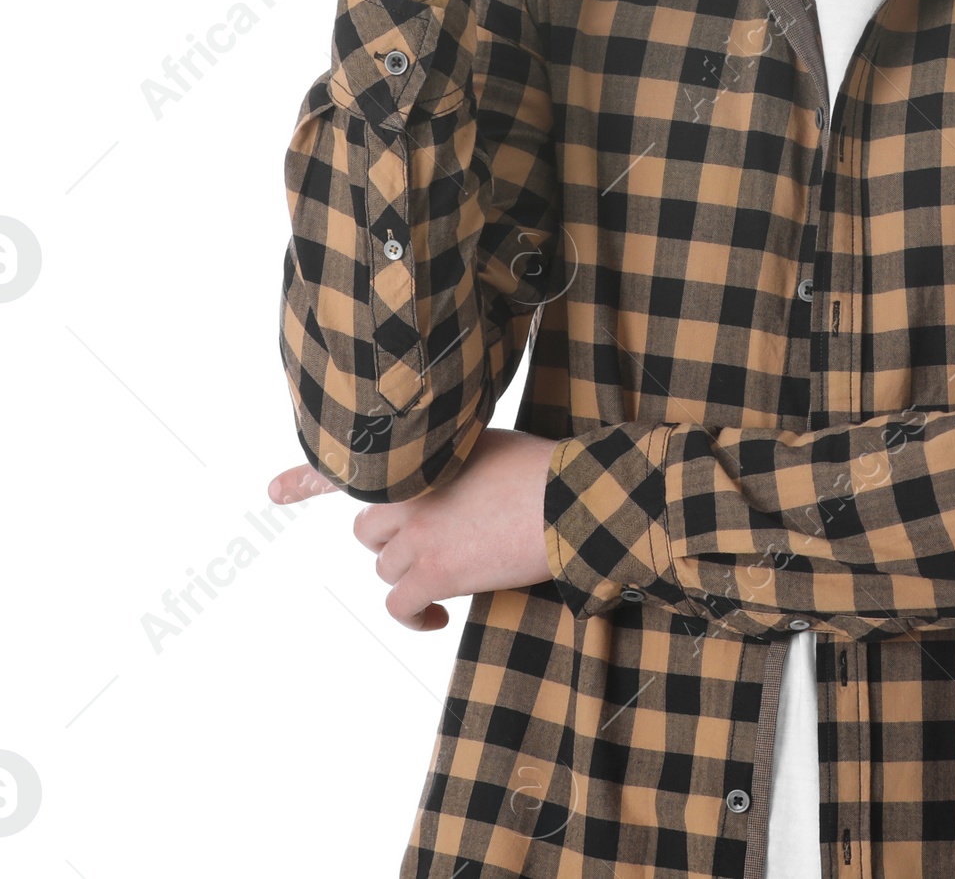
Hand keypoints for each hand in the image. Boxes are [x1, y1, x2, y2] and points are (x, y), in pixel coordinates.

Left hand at [266, 428, 558, 630]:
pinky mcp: (433, 573)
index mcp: (423, 457)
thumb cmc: (547, 471)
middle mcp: (410, 492)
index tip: (273, 491)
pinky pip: (400, 605)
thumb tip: (456, 491)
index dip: (305, 479)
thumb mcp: (491, 446)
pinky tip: (439, 616)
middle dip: (395, 542)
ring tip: (450, 578)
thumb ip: (456, 463)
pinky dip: (415, 617)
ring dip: (412, 576)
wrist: (572, 499)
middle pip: (371, 530)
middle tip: (431, 549)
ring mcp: (418, 533)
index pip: (348, 466)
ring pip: (387, 568)